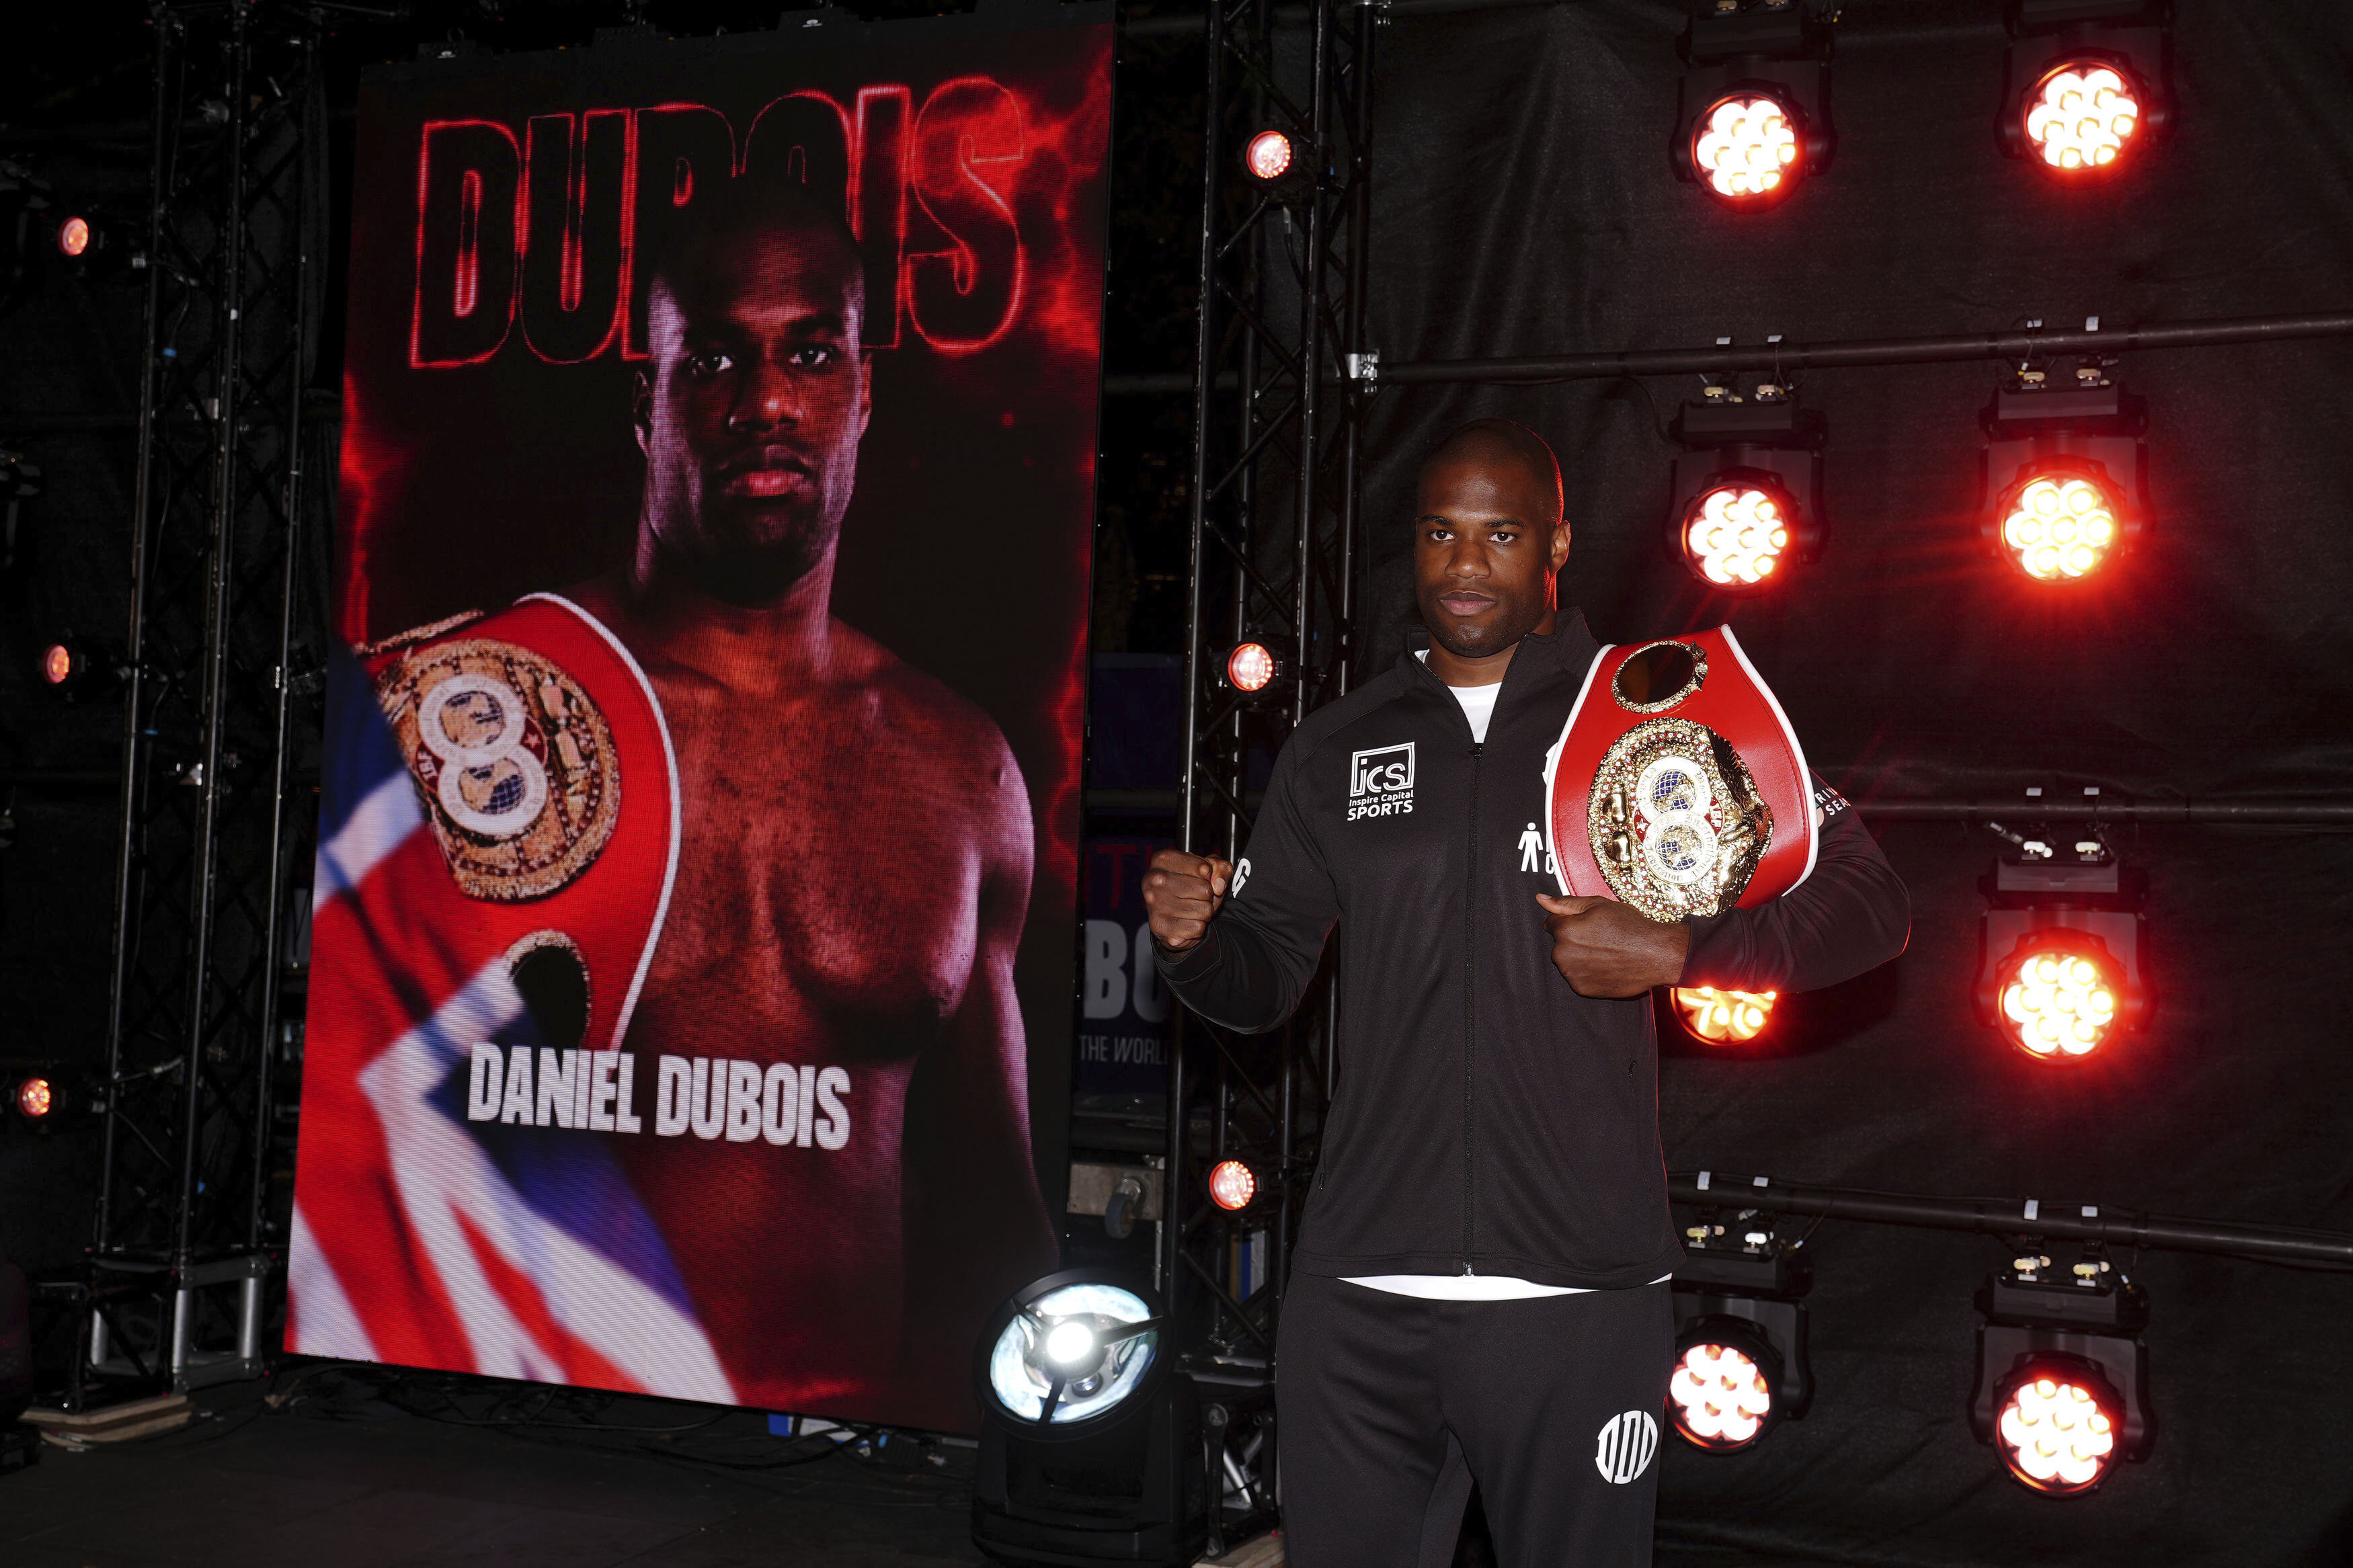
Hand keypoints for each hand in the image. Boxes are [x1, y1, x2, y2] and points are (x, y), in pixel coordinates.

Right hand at [1144, 850, 1233, 951]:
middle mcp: (1154, 879)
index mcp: (1163, 859)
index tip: (1198, 879)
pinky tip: (1185, 921)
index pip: (1204, 869)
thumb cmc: (1189, 889)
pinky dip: (1197, 927)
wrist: (1172, 917)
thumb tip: (1218, 886)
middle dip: (1206, 896)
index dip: (1208, 877)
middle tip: (1194, 897)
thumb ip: (1221, 867)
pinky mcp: (1159, 926)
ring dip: (1203, 912)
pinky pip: (1197, 927)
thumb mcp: (1208, 870)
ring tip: (1190, 909)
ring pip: (1204, 909)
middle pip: (1204, 889)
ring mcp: (1154, 903)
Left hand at [1535, 894, 1690, 997]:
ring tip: (1605, 952)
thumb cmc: (1628, 926)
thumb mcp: (1597, 905)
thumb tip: (1540, 899)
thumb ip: (1564, 903)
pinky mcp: (1583, 990)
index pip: (1552, 924)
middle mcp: (1562, 955)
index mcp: (1564, 931)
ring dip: (1580, 957)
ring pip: (1568, 962)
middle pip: (1559, 944)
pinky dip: (1588, 973)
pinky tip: (1606, 965)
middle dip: (1573, 940)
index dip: (1570, 921)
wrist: (1655, 954)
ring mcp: (1572, 975)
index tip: (1589, 924)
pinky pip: (1578, 978)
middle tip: (1601, 938)